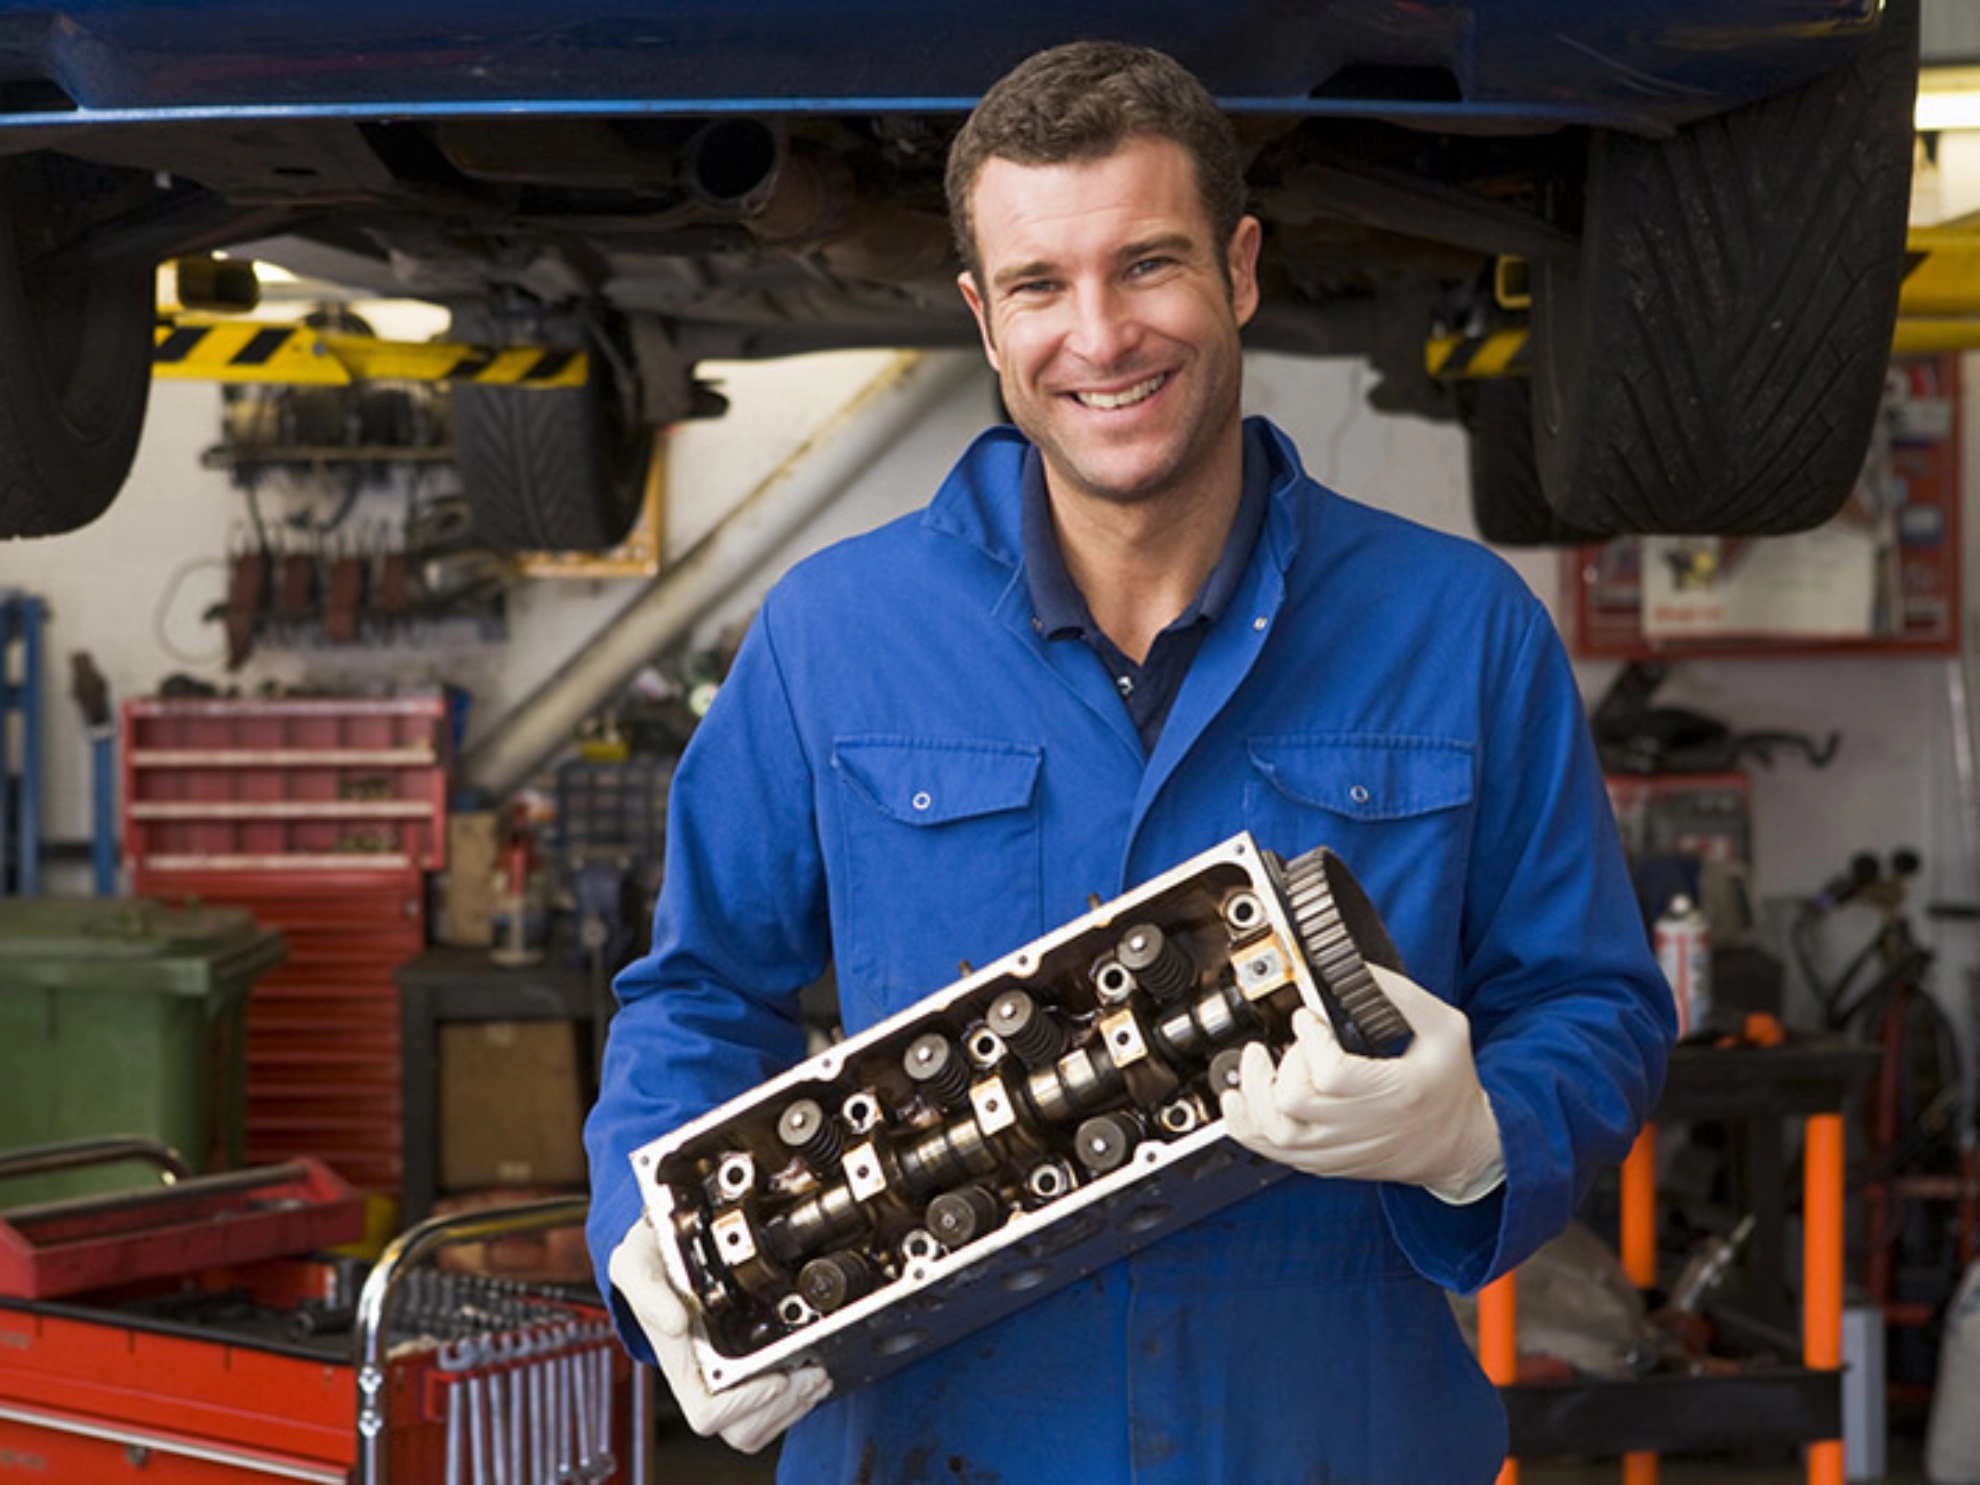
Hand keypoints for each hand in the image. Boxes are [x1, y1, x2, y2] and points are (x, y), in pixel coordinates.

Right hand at [609, 1221, 831, 1452]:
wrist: (664, 1244)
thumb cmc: (650, 1259)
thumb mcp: (636, 1264)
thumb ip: (648, 1292)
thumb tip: (675, 1325)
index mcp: (679, 1364)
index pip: (708, 1415)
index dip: (746, 1405)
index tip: (776, 1377)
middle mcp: (703, 1378)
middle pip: (743, 1430)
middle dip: (785, 1406)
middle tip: (812, 1374)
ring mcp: (727, 1376)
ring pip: (762, 1424)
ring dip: (796, 1404)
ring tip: (817, 1374)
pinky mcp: (748, 1367)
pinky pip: (772, 1407)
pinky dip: (797, 1396)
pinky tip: (809, 1366)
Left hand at [1220, 964, 1504, 1203]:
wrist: (1461, 1148)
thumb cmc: (1450, 1088)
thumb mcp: (1445, 1029)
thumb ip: (1402, 995)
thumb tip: (1357, 967)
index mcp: (1395, 1093)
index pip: (1332, 1072)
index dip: (1309, 1039)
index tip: (1308, 1018)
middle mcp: (1362, 1127)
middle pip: (1292, 1102)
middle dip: (1282, 1062)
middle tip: (1290, 1043)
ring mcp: (1339, 1149)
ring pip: (1274, 1131)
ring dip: (1254, 1092)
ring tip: (1256, 1063)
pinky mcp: (1325, 1162)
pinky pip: (1271, 1151)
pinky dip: (1246, 1125)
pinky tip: (1241, 1100)